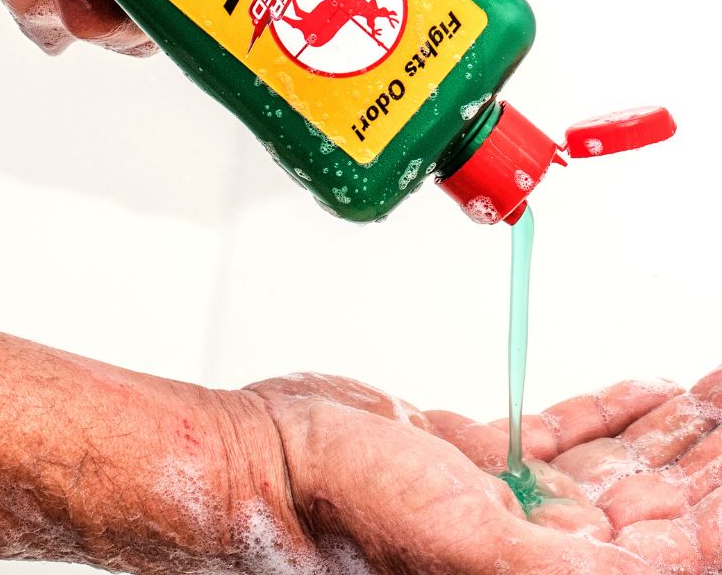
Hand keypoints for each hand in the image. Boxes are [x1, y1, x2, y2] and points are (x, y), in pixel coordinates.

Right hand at [246, 369, 721, 573]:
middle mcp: (533, 546)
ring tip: (710, 390)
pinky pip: (556, 435)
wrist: (270, 460)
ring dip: (666, 428)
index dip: (714, 498)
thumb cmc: (346, 510)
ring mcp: (503, 499)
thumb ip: (562, 565)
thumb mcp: (470, 546)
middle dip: (702, 452)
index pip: (666, 544)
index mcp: (543, 572)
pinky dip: (602, 411)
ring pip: (611, 464)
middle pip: (650, 500)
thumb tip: (660, 564)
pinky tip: (639, 390)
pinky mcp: (470, 457)